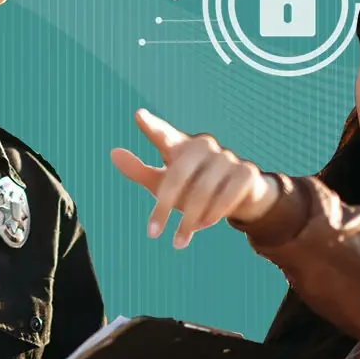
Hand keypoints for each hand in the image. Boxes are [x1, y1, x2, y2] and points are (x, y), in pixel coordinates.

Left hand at [110, 108, 280, 248]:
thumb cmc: (193, 187)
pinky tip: (202, 226)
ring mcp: (227, 157)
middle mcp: (203, 146)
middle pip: (178, 175)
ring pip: (203, 191)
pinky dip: (213, 214)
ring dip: (188, 220)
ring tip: (177, 242)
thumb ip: (138, 170)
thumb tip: (113, 152)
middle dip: (164, 206)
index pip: (163, 134)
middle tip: (152, 233)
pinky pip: (227, 196)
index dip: (152, 126)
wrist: (240, 196)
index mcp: (180, 146)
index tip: (139, 116)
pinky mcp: (246, 173)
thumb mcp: (164, 182)